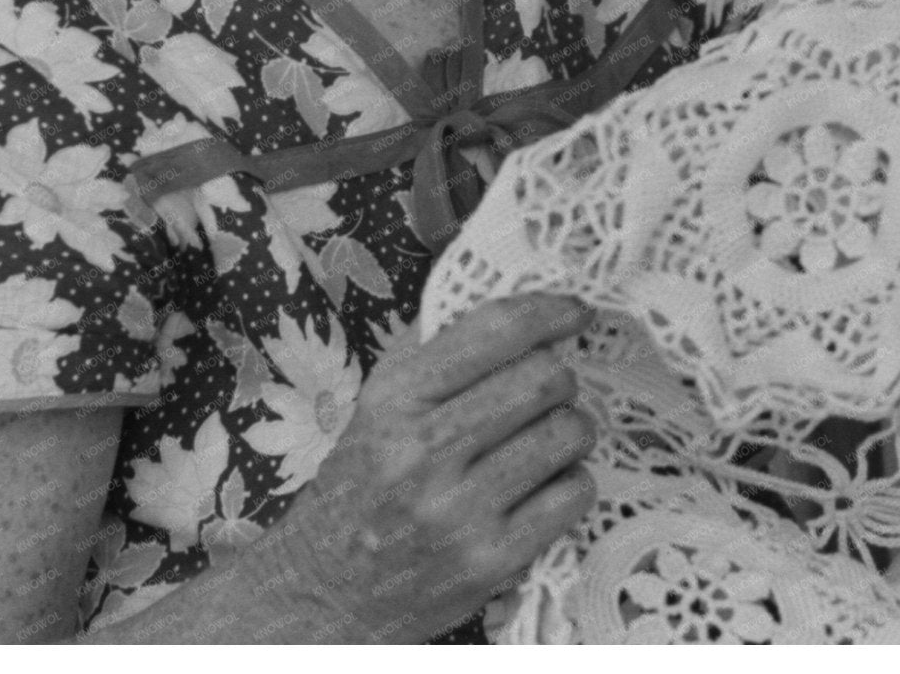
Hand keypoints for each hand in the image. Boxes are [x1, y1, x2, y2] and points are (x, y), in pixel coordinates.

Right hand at [246, 293, 597, 641]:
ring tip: (545, 444)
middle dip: (560, 380)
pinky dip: (571, 485)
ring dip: (571, 432)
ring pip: (567, 434)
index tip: (577, 313)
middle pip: (544, 379)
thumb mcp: (379, 405)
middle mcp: (422, 451)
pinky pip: (573, 494)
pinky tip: (542, 491)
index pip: (497, 330)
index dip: (551, 311)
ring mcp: (457, 510)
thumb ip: (439, 352)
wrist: (322, 592)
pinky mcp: (489, 561)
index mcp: (395, 399)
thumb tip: (522, 306)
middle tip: (549, 395)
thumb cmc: (362, 487)